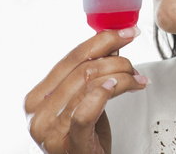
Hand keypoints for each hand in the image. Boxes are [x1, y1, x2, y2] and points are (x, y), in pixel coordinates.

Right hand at [24, 27, 148, 153]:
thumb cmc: (86, 137)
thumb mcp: (84, 100)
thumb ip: (91, 74)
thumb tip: (113, 43)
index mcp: (37, 96)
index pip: (71, 57)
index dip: (102, 40)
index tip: (128, 33)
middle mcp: (38, 111)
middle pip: (83, 69)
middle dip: (117, 61)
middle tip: (135, 66)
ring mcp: (49, 130)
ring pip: (89, 84)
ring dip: (122, 77)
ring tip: (138, 80)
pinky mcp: (68, 145)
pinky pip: (85, 112)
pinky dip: (105, 94)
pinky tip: (121, 86)